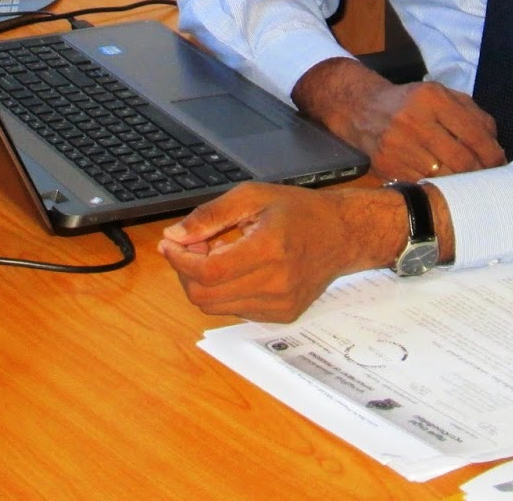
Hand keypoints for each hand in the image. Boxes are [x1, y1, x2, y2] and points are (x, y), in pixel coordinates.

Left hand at [159, 182, 404, 321]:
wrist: (342, 235)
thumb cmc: (298, 211)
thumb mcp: (252, 197)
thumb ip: (210, 216)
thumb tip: (174, 236)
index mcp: (269, 249)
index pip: (209, 271)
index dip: (180, 260)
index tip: (171, 244)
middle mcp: (276, 283)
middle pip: (205, 295)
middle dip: (186, 271)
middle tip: (191, 246)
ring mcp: (280, 304)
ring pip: (216, 307)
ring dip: (203, 282)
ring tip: (216, 254)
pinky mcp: (282, 316)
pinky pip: (235, 310)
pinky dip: (224, 292)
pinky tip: (236, 268)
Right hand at [293, 58, 506, 179]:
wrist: (361, 109)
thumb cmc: (409, 102)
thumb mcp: (440, 95)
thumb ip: (472, 113)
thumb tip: (495, 143)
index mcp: (433, 98)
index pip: (475, 133)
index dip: (493, 154)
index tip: (501, 164)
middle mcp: (415, 120)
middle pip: (462, 160)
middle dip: (481, 173)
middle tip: (488, 179)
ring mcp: (399, 145)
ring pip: (445, 176)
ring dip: (462, 184)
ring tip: (470, 183)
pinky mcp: (387, 165)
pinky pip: (424, 184)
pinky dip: (439, 187)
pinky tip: (446, 185)